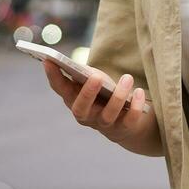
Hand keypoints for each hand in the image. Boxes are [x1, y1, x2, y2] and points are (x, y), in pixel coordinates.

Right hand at [43, 58, 159, 151]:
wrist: (127, 122)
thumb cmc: (106, 94)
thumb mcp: (94, 82)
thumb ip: (85, 74)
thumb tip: (76, 64)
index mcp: (74, 101)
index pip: (60, 89)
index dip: (53, 76)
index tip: (48, 60)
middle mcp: (86, 116)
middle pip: (81, 109)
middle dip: (87, 93)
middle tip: (96, 77)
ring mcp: (105, 124)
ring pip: (108, 114)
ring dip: (118, 96)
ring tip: (127, 78)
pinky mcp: (124, 128)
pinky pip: (130, 119)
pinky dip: (136, 106)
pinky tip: (139, 92)